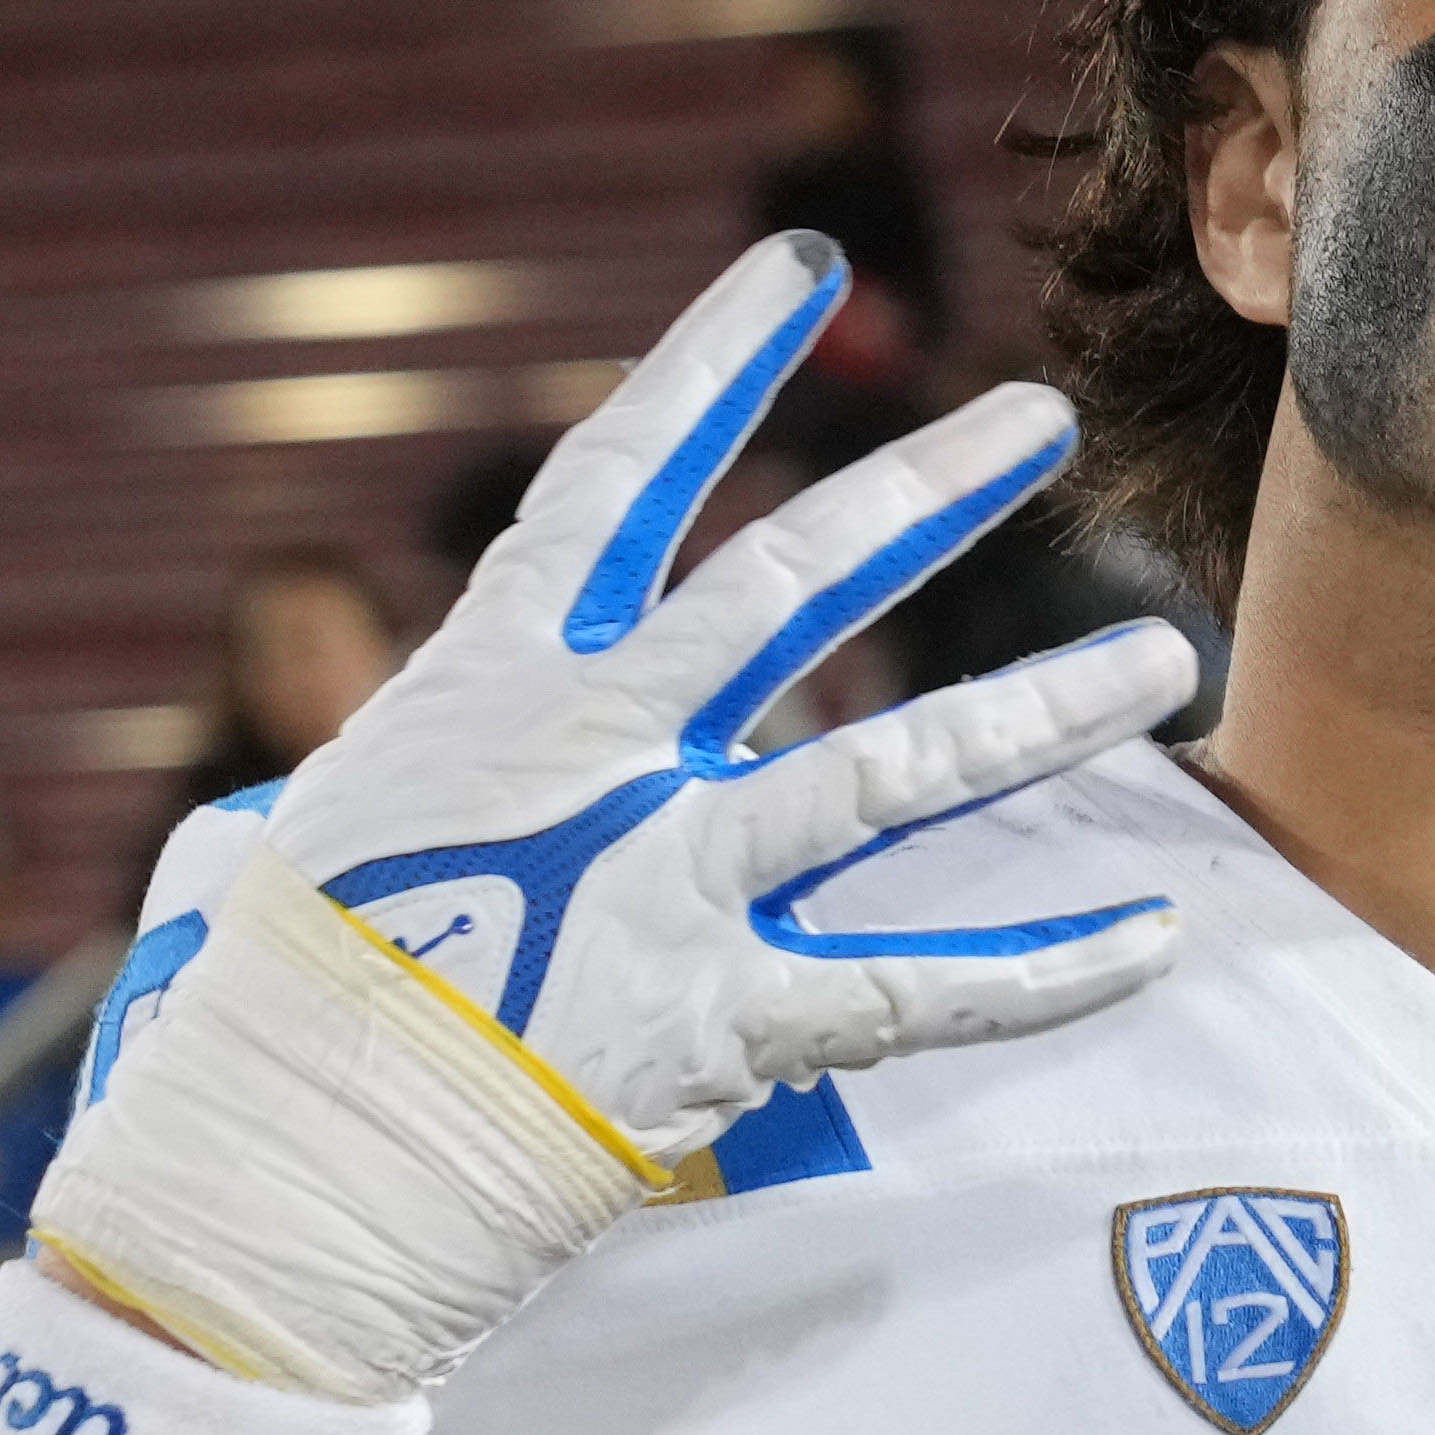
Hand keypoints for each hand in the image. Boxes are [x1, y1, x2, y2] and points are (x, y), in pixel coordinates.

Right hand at [37, 233, 1195, 1405]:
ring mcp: (672, 882)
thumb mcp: (324, 833)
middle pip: (796, 586)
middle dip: (928, 494)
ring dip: (1045, 713)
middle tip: (1044, 419)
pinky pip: (920, 989)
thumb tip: (437, 781)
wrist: (273, 1169)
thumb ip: (433, 780)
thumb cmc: (268, 1013)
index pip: (616, 483)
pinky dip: (1043, 972)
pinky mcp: (725, 1018)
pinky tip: (1150, 942)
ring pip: (898, 771)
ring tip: (1167, 661)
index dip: (709, 365)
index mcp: (494, 686)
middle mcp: (602, 756)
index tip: (796, 264)